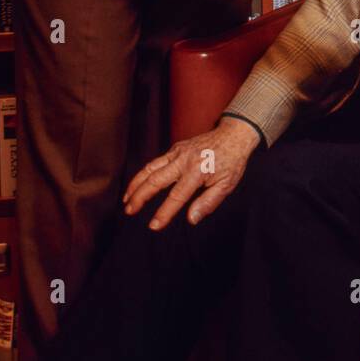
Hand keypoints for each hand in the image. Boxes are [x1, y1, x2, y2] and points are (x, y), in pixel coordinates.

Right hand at [122, 117, 261, 229]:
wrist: (233, 134)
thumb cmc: (231, 162)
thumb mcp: (226, 184)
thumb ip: (208, 203)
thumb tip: (191, 219)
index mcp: (197, 171)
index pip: (177, 196)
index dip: (164, 212)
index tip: (154, 226)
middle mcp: (184, 161)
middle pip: (156, 180)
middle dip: (140, 197)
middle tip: (129, 211)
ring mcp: (177, 152)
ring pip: (150, 168)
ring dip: (136, 184)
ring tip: (126, 199)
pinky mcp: (175, 149)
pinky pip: (156, 162)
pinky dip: (143, 173)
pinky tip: (138, 184)